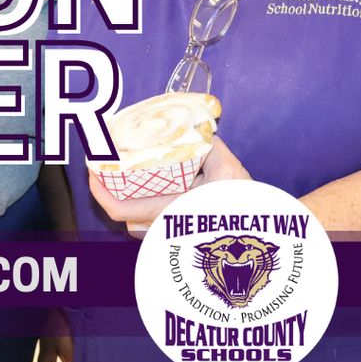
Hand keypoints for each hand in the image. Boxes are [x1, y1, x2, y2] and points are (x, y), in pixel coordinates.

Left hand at [89, 136, 249, 236]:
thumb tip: (193, 124)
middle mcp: (167, 227)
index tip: (92, 169)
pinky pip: (150, 224)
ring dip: (125, 200)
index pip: (121, 209)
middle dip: (110, 191)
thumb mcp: (226, 167)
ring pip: (135, 222)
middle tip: (103, 166)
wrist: (269, 232)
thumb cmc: (247, 203)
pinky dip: (142, 206)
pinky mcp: (181, 237)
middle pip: (122, 215)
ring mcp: (173, 236)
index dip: (99, 191)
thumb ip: (207, 144)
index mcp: (172, 210)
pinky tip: (145, 188)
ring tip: (119, 175)